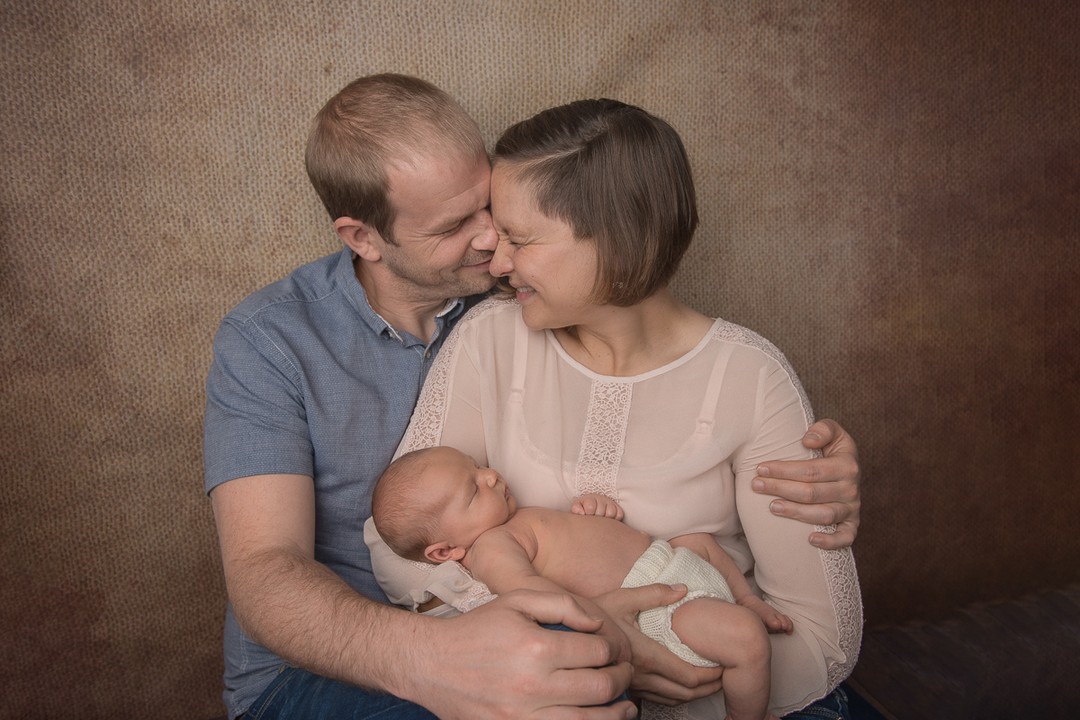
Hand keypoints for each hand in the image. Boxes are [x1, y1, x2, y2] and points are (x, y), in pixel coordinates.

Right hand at [409, 590, 637, 718]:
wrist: (432, 664)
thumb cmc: (477, 629)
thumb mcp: (517, 601)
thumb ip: (562, 604)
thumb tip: (598, 623)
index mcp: (536, 648)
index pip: (596, 652)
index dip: (613, 650)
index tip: (614, 650)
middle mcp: (533, 685)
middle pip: (599, 688)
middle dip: (621, 680)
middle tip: (625, 674)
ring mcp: (522, 716)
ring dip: (616, 715)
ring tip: (627, 707)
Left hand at [572, 493, 624, 520]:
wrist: (592, 508)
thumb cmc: (583, 510)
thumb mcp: (577, 508)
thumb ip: (576, 509)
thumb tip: (581, 512)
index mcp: (590, 498)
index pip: (590, 506)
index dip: (588, 514)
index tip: (586, 516)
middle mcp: (601, 499)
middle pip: (601, 511)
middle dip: (596, 517)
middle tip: (593, 519)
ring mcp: (610, 503)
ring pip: (611, 512)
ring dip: (606, 519)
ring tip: (601, 521)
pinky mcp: (618, 508)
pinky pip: (620, 514)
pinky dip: (615, 519)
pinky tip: (609, 521)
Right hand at [592, 585, 723, 705]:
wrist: (566, 633)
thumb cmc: (596, 614)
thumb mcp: (623, 598)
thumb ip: (655, 593)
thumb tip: (683, 589)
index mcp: (645, 655)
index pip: (687, 676)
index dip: (711, 675)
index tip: (725, 664)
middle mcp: (641, 676)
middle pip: (685, 693)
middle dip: (710, 687)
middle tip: (726, 675)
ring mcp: (633, 685)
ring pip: (673, 700)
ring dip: (696, 694)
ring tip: (711, 682)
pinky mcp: (628, 688)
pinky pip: (659, 700)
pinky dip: (677, 696)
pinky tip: (684, 686)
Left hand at [752, 418, 860, 548]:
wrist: (848, 470)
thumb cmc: (832, 450)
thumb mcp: (833, 432)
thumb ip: (824, 429)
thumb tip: (807, 441)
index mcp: (847, 465)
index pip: (811, 470)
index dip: (784, 470)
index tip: (760, 468)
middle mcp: (852, 488)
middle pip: (812, 492)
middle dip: (780, 488)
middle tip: (756, 485)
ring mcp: (852, 508)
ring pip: (823, 515)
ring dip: (796, 513)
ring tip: (772, 507)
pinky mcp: (852, 525)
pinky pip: (846, 537)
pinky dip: (831, 542)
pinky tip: (810, 540)